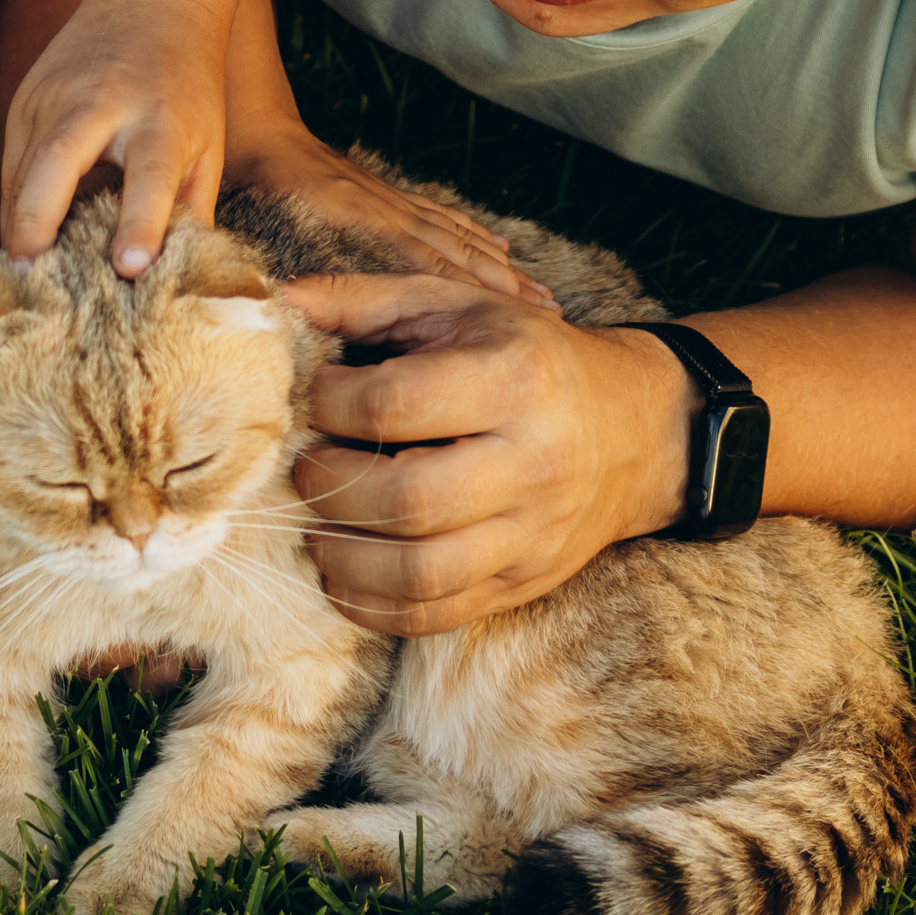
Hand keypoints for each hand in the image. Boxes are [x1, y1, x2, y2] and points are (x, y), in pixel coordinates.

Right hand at [0, 0, 230, 269]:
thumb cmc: (186, 84)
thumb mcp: (208, 143)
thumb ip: (193, 208)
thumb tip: (180, 281)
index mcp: (160, 117)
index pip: (150, 174)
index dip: (140, 223)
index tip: (129, 269)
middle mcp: (101, 102)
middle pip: (57, 163)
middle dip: (38, 224)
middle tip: (32, 282)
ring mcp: (53, 96)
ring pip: (21, 171)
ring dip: (17, 226)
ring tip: (21, 280)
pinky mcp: (24, 98)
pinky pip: (9, 164)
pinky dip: (13, 205)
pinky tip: (19, 240)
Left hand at [225, 123, 557, 306]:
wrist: (254, 124)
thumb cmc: (249, 180)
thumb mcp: (251, 224)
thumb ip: (266, 269)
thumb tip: (272, 311)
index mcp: (358, 221)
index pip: (424, 263)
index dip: (470, 291)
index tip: (514, 314)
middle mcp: (386, 211)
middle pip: (456, 253)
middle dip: (504, 287)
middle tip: (552, 316)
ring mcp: (391, 200)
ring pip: (455, 236)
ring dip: (498, 267)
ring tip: (541, 293)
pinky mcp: (387, 194)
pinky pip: (439, 216)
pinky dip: (472, 234)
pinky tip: (499, 248)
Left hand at [279, 274, 696, 632]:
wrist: (635, 430)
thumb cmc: (528, 355)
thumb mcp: (458, 305)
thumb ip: (364, 300)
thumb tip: (280, 303)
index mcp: (513, 378)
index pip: (396, 403)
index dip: (330, 403)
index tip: (313, 397)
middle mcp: (531, 463)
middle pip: (407, 500)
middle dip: (332, 487)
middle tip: (308, 467)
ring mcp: (531, 534)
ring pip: (420, 572)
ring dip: (344, 558)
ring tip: (318, 526)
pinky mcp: (523, 584)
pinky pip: (436, 614)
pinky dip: (373, 605)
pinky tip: (345, 572)